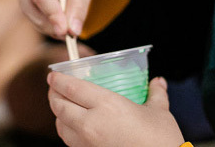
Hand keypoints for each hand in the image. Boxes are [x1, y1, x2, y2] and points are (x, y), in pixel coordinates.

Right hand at [14, 0, 103, 38]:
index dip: (52, 15)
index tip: (67, 32)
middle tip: (69, 35)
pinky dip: (42, 19)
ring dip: (45, 24)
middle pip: (30, 5)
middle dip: (49, 23)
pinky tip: (57, 21)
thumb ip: (79, 4)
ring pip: (27, 10)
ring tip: (66, 29)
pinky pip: (28, 8)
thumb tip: (72, 31)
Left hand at [49, 73, 183, 146]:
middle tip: (55, 88)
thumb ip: (156, 94)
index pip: (71, 88)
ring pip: (60, 125)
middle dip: (53, 95)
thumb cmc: (161, 141)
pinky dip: (67, 131)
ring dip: (58, 114)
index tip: (53, 75)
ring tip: (63, 106)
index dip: (58, 80)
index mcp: (106, 105)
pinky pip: (69, 141)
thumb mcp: (159, 113)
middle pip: (59, 106)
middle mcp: (91, 123)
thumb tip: (158, 82)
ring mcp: (87, 143)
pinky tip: (75, 126)